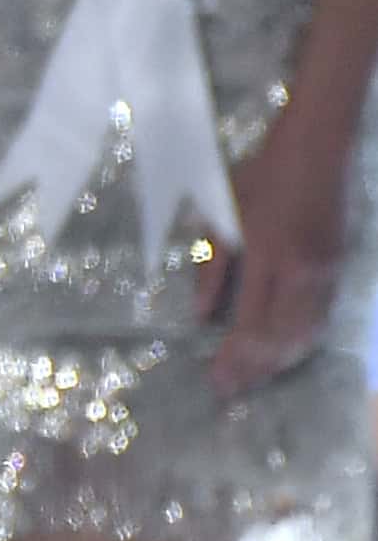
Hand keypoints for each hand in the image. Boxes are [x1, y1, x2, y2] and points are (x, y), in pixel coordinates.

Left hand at [205, 111, 348, 397]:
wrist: (316, 150)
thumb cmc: (260, 174)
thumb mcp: (221, 213)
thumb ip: (212, 267)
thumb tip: (202, 316)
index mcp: (269, 257)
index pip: (251, 325)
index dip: (234, 359)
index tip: (217, 382)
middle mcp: (303, 274)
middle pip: (282, 339)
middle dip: (257, 369)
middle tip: (232, 390)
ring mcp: (326, 274)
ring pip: (306, 335)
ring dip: (280, 362)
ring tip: (254, 379)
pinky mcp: (338, 271)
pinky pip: (321, 320)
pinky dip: (301, 342)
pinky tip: (284, 353)